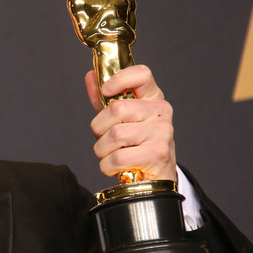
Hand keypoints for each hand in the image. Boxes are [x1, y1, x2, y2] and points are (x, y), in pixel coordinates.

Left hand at [85, 65, 176, 181]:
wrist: (154, 178)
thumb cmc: (133, 145)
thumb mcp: (117, 120)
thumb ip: (103, 99)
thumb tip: (91, 76)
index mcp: (152, 97)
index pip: (141, 74)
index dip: (119, 79)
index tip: (106, 91)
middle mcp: (160, 111)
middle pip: (117, 109)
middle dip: (100, 128)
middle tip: (106, 140)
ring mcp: (162, 132)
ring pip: (115, 135)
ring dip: (103, 150)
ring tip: (112, 154)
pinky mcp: (158, 154)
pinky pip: (118, 157)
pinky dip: (108, 166)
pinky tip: (117, 167)